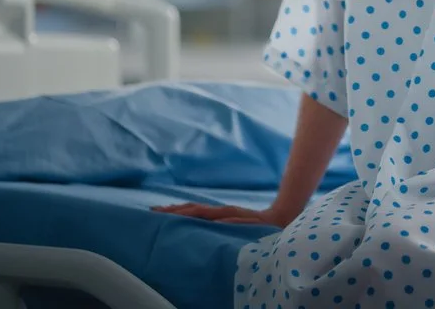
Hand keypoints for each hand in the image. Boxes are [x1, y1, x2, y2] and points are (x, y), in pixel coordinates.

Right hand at [152, 201, 295, 227]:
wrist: (281, 216)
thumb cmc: (265, 225)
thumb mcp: (249, 225)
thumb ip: (233, 222)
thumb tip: (215, 220)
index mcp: (223, 212)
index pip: (195, 211)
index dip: (177, 212)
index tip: (160, 213)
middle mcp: (220, 210)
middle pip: (191, 208)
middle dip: (172, 209)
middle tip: (153, 211)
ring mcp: (222, 212)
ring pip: (195, 210)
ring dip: (179, 211)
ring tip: (163, 212)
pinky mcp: (225, 216)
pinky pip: (202, 214)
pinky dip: (189, 214)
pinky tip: (185, 218)